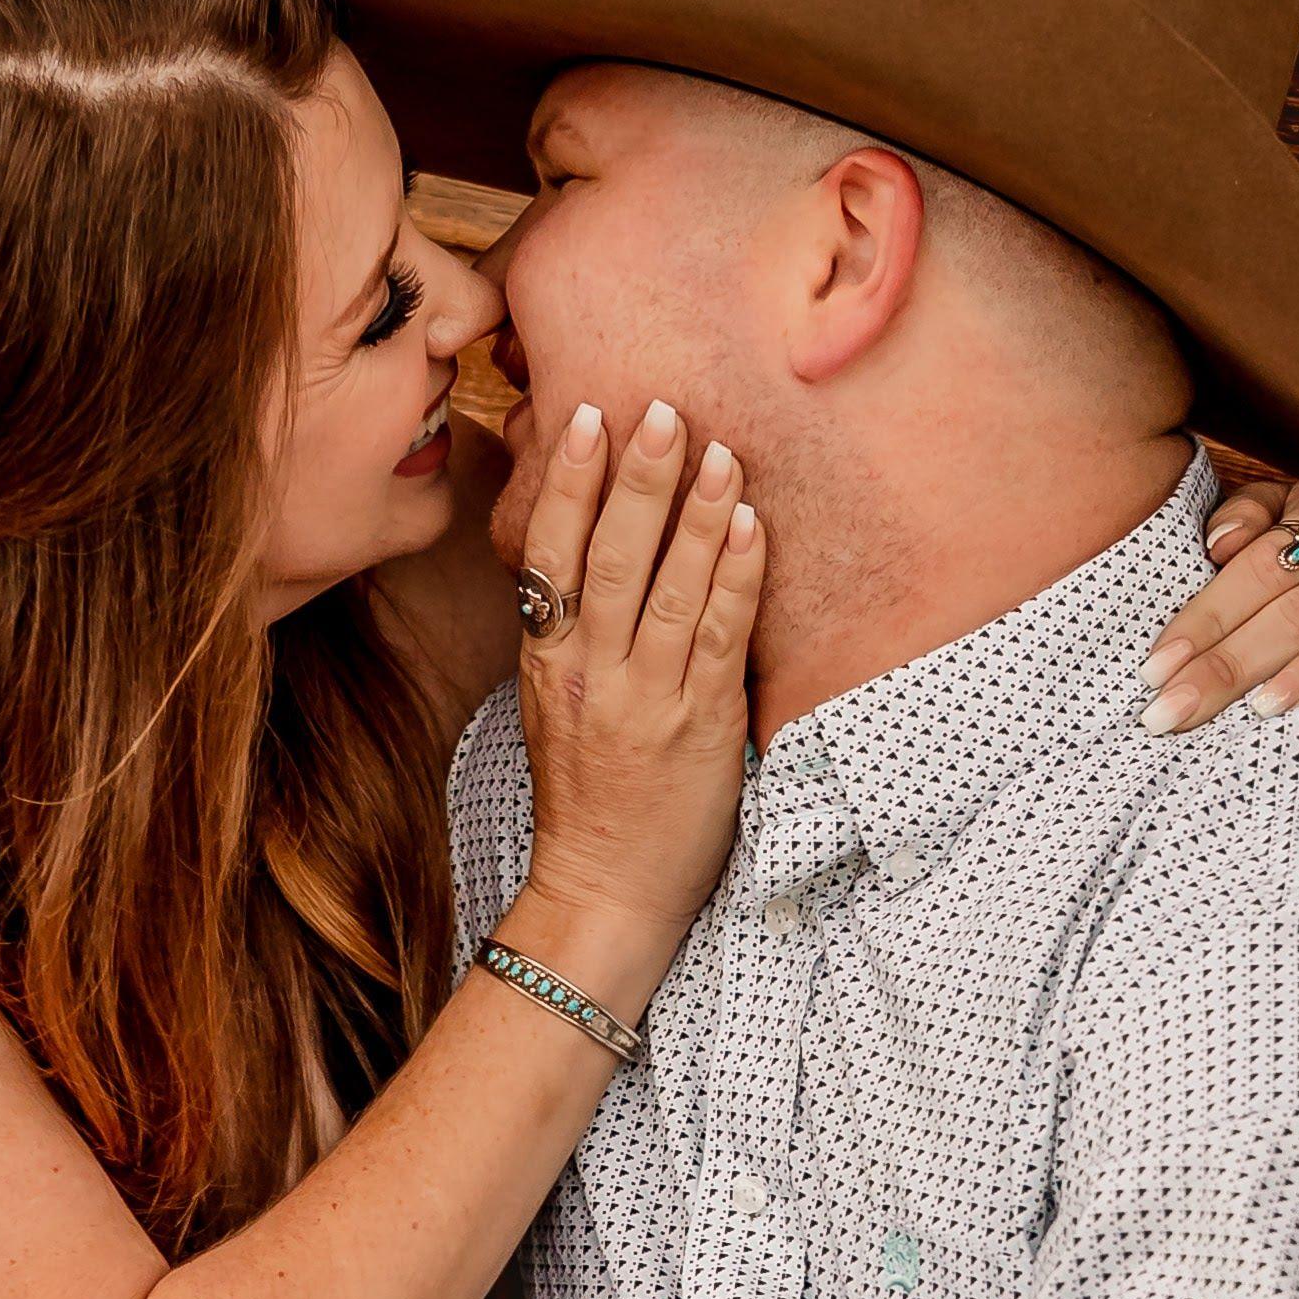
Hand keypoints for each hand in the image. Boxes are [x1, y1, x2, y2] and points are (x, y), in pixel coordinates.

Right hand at [493, 397, 765, 985]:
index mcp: (547, 663)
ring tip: (719, 448)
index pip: (552, 553)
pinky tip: (751, 525)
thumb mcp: (558, 707)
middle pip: (611, 555)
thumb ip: (571, 635)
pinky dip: (736, 575)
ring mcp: (645, 699)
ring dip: (696, 511)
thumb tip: (592, 556)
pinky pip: (719, 635)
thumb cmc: (590, 800)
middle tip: (661, 407)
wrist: (603, 891)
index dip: (570, 483)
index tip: (588, 418)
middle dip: (637, 476)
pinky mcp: (699, 726)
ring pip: (669, 586)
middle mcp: (590, 672)